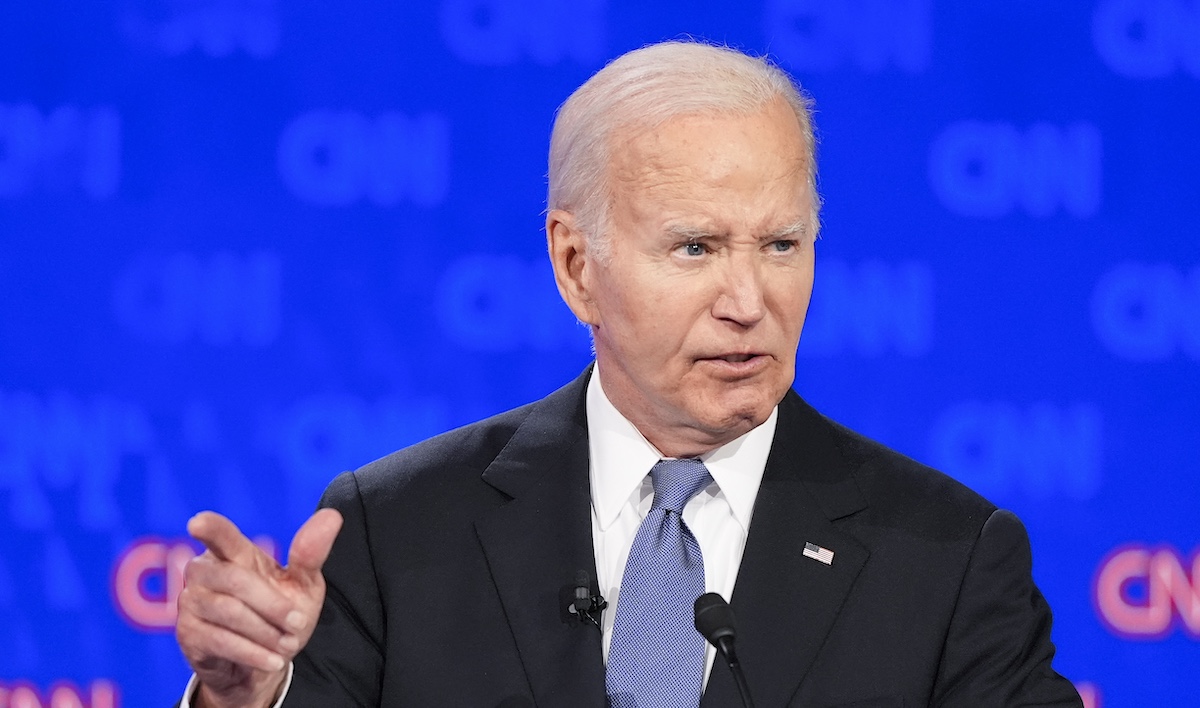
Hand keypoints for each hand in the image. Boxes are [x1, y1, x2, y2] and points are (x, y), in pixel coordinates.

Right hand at [176, 508, 343, 707]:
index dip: (210, 528)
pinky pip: (220, 641)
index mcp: (233, 552)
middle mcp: (205, 571)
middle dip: (273, 604)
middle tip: (299, 623)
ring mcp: (192, 602)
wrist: (261, 662)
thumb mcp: (302, 585)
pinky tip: (273, 660)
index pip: (219, 535)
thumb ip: (310, 554)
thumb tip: (332, 517)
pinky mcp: (188, 634)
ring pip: (228, 612)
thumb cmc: (280, 613)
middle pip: (235, 580)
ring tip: (288, 645)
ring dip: (266, 632)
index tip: (197, 523)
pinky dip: (253, 652)